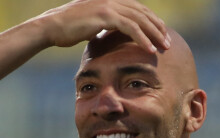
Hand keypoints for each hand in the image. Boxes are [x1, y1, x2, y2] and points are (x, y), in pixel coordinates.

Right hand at [34, 0, 169, 51]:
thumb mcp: (90, 24)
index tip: (161, 34)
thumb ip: (103, 24)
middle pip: (143, 12)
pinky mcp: (105, 15)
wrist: (51, 27)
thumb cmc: (67, 29)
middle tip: (168, 43)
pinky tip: (150, 50)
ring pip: (140, 19)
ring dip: (154, 34)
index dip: (152, 21)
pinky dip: (142, 39)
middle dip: (158, 28)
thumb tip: (110, 33)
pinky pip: (130, 28)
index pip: (138, 8)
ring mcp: (108, 5)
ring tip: (164, 48)